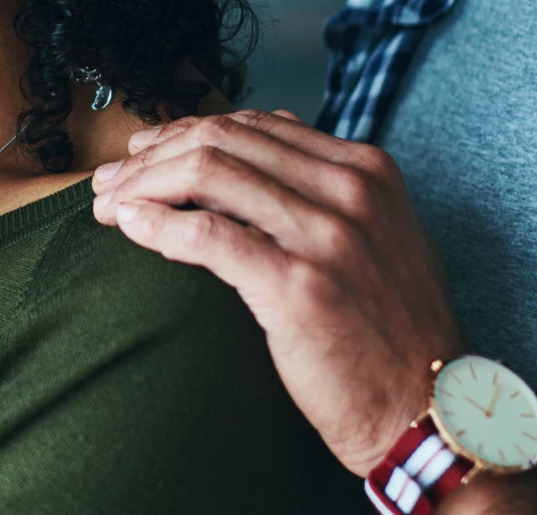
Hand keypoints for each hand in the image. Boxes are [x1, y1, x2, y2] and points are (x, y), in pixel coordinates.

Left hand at [91, 109, 460, 473]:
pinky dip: (158, 224)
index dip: (184, 133)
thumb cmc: (392, 331)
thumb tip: (251, 148)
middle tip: (111, 179)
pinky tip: (131, 227)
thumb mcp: (377, 237)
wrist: (427, 411)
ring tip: (109, 204)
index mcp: (365, 169)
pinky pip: (208, 235)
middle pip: (221, 141)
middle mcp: (349, 191)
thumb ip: (323, 190)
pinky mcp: (299, 286)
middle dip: (152, 155)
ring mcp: (327, 236)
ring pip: (207, 174)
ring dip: (143, 184)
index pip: (252, 125)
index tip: (143, 152)